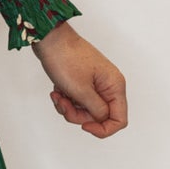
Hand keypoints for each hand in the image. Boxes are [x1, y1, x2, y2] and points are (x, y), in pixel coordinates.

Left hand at [32, 21, 127, 138]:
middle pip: (99, 116)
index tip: (84, 126)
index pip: (119, 120)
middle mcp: (109, 86)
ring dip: (69, 108)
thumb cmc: (65, 58)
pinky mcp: (84, 82)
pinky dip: (66, 100)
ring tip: (58, 95)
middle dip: (78, 115)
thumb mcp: (81, 90)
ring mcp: (96, 84)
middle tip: (63, 104)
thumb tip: (103, 120)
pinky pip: (77, 101)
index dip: (103, 129)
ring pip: (85, 110)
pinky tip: (57, 91)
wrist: (50, 39)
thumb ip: (96, 110)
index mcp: (115, 86)